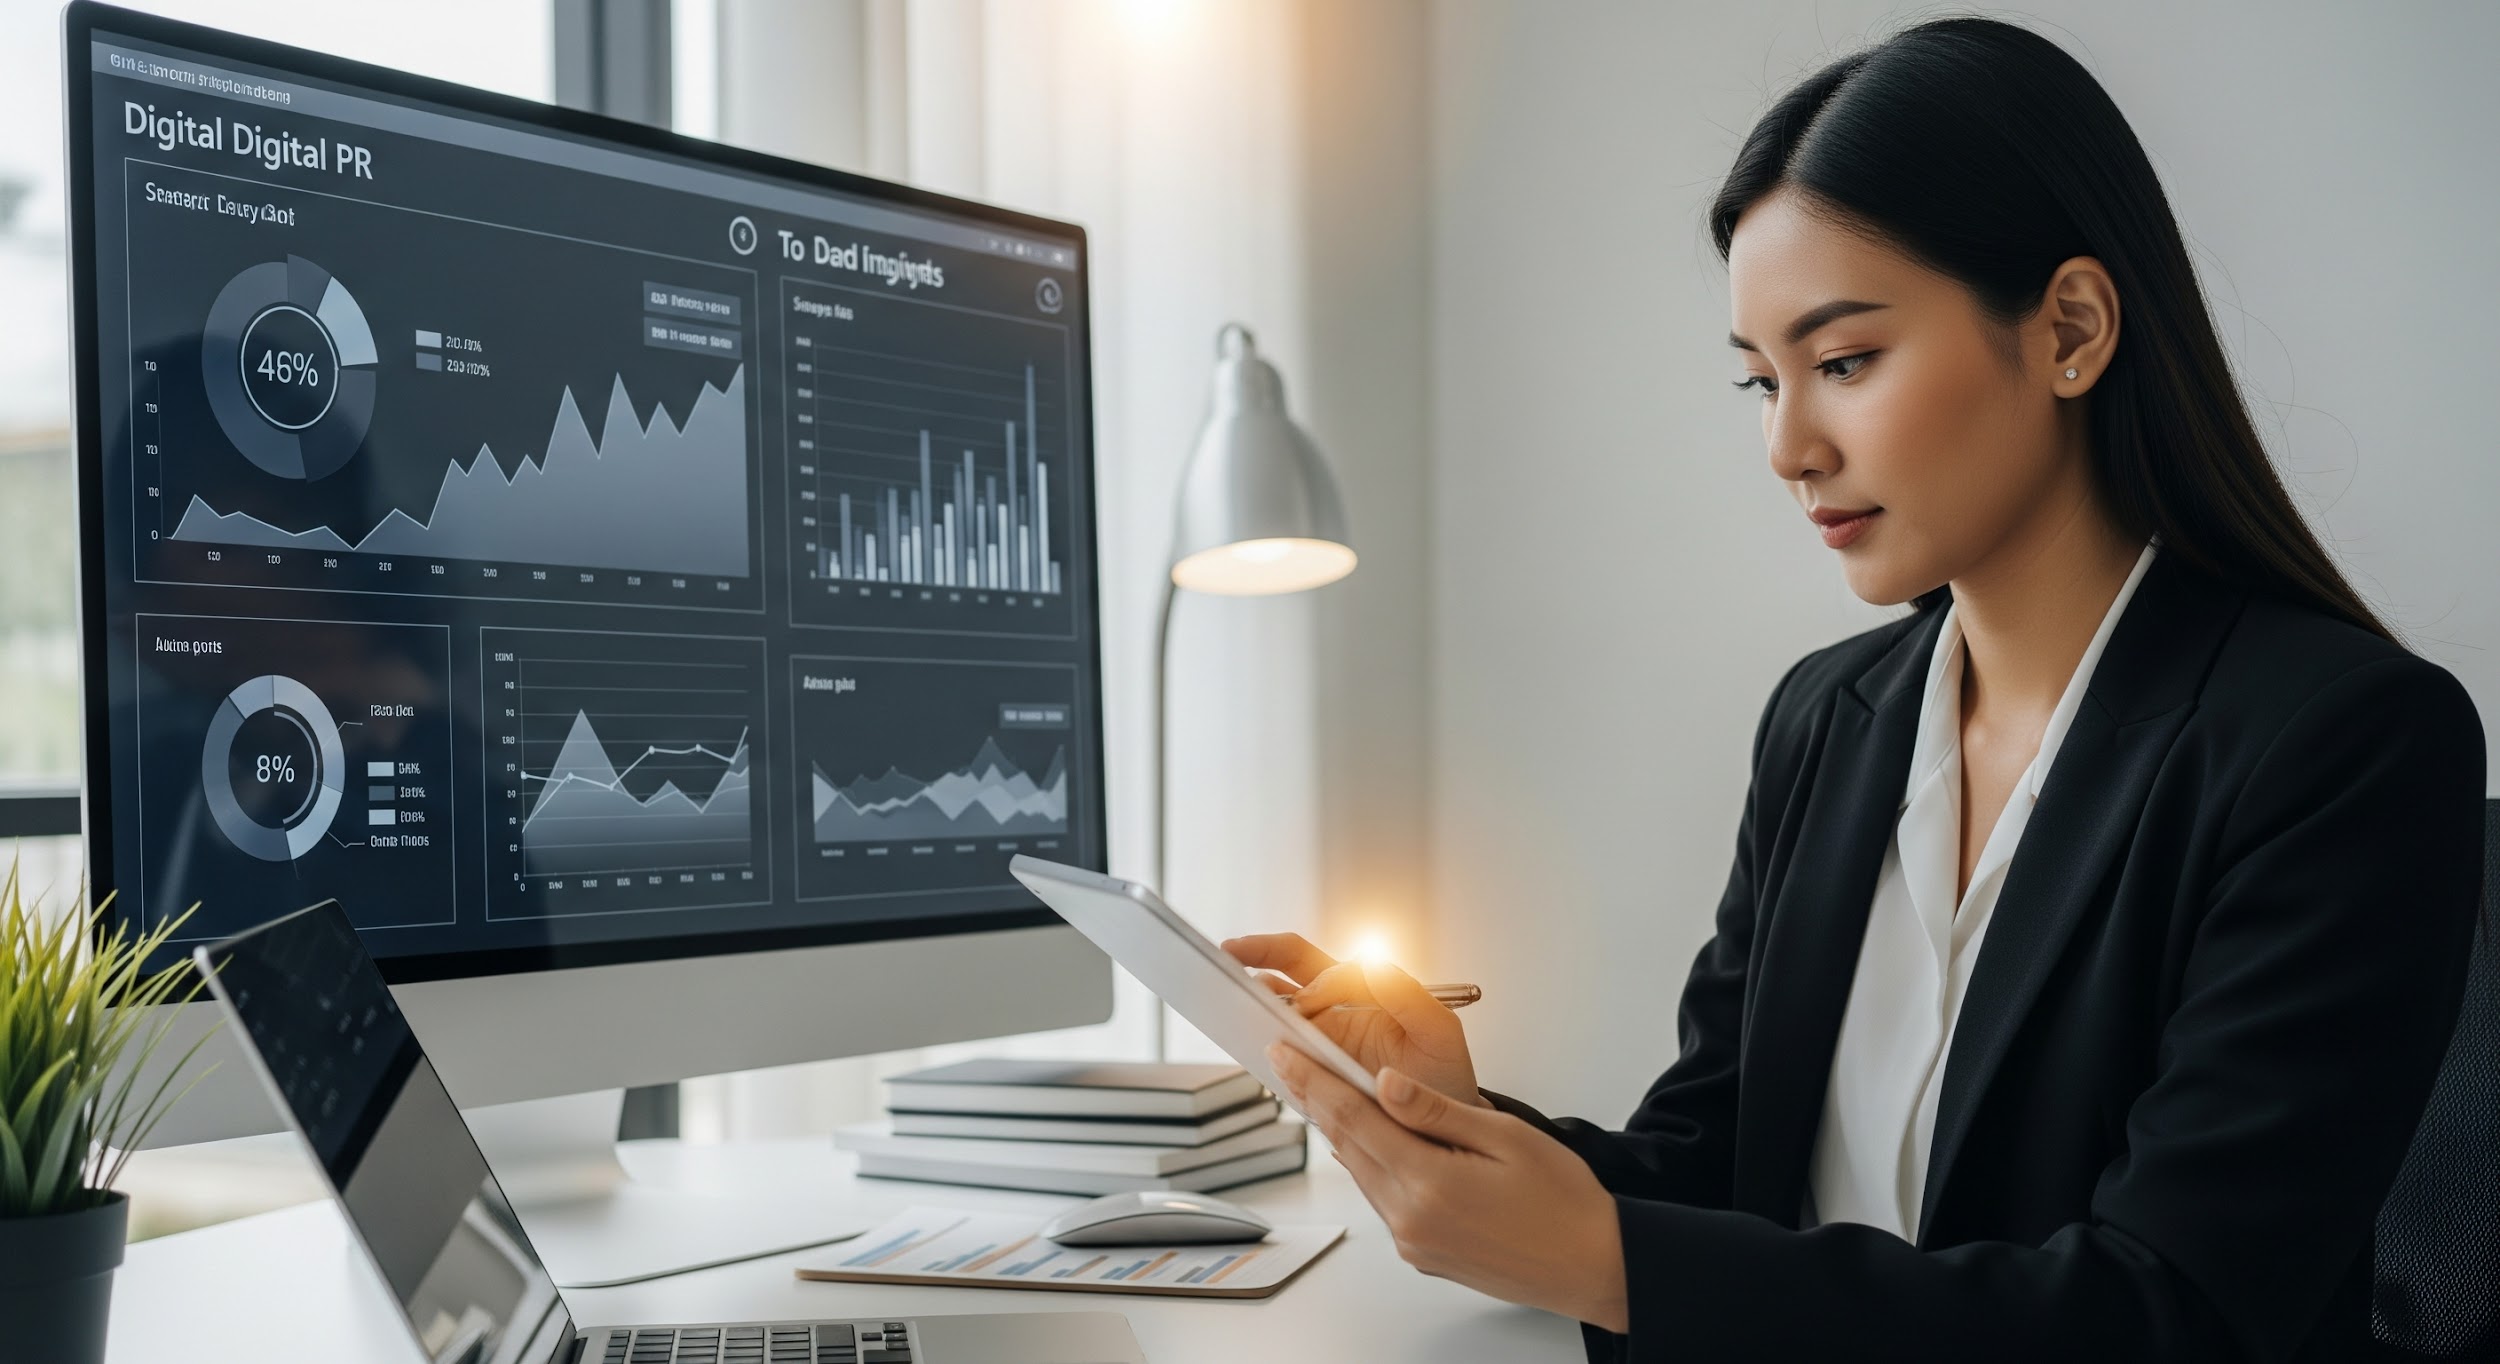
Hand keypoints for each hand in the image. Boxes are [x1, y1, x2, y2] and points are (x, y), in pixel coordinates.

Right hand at [1221, 932, 1485, 1106]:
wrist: (1443, 1133)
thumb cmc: (1444, 1078)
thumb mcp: (1439, 1033)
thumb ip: (1407, 996)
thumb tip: (1369, 964)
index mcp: (1370, 991)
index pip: (1331, 970)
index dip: (1315, 986)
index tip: (1305, 1009)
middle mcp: (1342, 1006)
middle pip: (1295, 963)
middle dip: (1260, 952)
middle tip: (1229, 952)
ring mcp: (1323, 1035)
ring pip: (1280, 1002)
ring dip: (1254, 995)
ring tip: (1228, 995)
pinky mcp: (1311, 1066)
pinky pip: (1280, 1047)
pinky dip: (1260, 1038)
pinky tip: (1245, 1040)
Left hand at [1266, 1041, 1629, 1332]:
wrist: (1592, 1265)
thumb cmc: (1564, 1202)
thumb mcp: (1504, 1137)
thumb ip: (1435, 1110)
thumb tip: (1384, 1082)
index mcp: (1429, 1183)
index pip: (1352, 1118)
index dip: (1313, 1081)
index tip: (1284, 1054)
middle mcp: (1410, 1218)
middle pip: (1347, 1146)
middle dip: (1317, 1101)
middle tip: (1292, 1065)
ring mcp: (1413, 1241)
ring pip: (1362, 1172)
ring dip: (1342, 1132)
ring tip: (1326, 1092)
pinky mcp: (1421, 1252)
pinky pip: (1383, 1198)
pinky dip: (1371, 1163)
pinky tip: (1374, 1139)